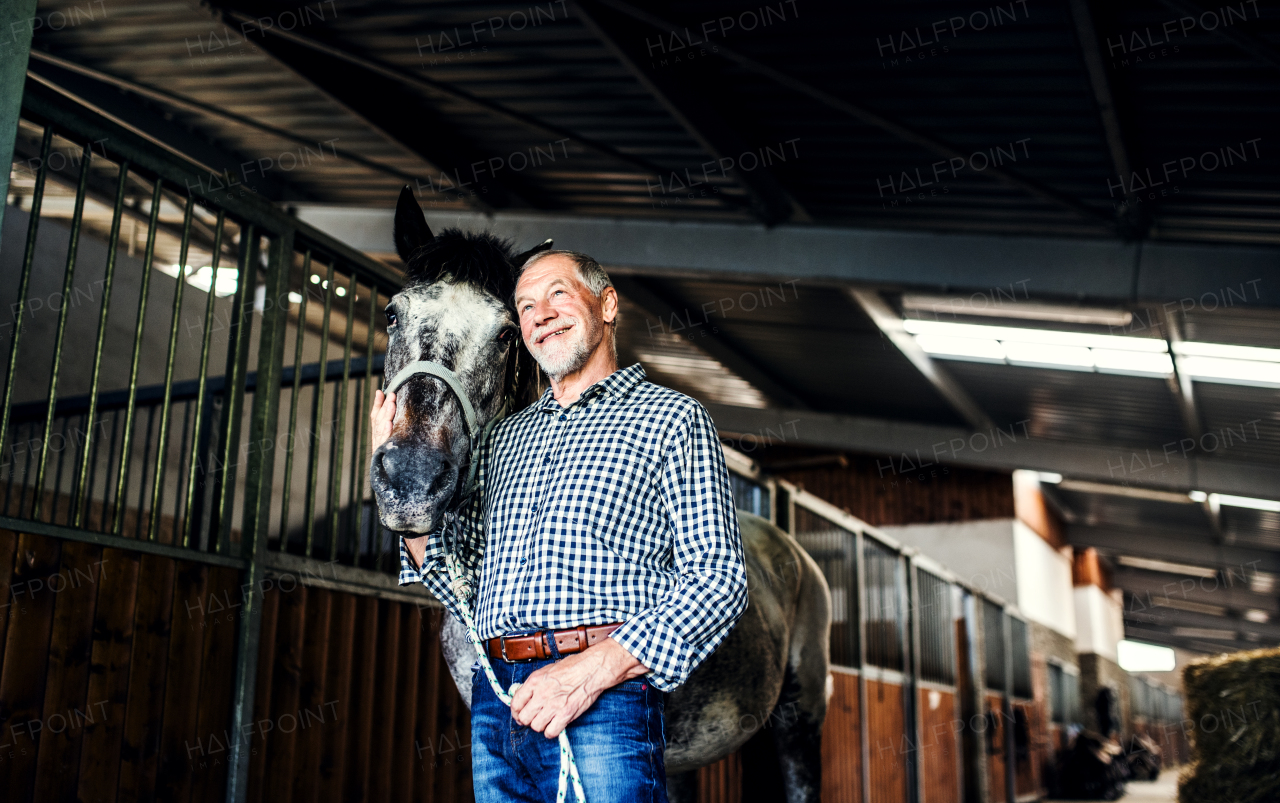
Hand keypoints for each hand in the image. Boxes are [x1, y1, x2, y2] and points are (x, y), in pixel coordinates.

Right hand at [369, 389, 395, 457]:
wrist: (395, 482)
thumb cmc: (396, 459)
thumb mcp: (392, 440)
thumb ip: (388, 424)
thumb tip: (390, 404)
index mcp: (378, 436)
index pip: (375, 417)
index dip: (377, 404)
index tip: (380, 392)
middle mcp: (378, 441)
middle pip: (379, 420)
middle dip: (385, 407)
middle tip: (392, 395)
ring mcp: (381, 448)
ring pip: (382, 429)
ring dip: (387, 416)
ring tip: (392, 404)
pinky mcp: (385, 455)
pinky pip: (385, 443)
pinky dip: (387, 433)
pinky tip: (390, 424)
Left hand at [510, 638, 647, 738]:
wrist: (592, 669)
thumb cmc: (573, 667)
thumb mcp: (547, 670)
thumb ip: (534, 684)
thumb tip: (524, 695)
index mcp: (535, 681)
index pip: (515, 703)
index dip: (516, 711)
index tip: (520, 713)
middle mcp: (541, 694)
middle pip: (524, 718)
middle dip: (527, 720)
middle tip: (533, 719)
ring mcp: (553, 705)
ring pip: (536, 727)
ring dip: (540, 725)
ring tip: (547, 720)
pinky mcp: (566, 714)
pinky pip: (550, 732)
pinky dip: (551, 732)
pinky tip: (555, 725)